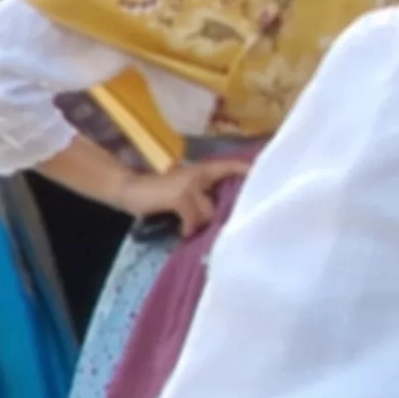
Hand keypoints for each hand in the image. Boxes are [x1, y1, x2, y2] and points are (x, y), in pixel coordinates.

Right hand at [119, 157, 248, 231]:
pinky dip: (188, 228)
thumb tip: (224, 213)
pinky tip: (182, 230)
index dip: (249, 171)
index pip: (232, 167)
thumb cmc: (160, 193)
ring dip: (200, 223)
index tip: (269, 178)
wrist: (129, 188)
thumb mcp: (185, 189)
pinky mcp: (180, 197)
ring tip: (188, 225)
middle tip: (219, 226)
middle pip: (224, 200)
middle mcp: (201, 173)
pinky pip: (194, 219)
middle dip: (220, 216)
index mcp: (204, 170)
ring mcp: (190, 184)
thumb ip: (204, 194)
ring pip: (209, 213)